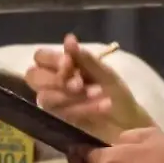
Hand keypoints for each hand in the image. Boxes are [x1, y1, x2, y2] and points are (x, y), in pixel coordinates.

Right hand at [25, 33, 152, 142]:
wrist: (130, 123)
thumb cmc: (116, 94)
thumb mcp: (104, 73)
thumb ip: (84, 58)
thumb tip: (68, 39)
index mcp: (60, 68)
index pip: (40, 57)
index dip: (50, 59)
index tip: (69, 63)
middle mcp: (52, 85)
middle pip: (33, 76)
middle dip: (56, 79)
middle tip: (79, 84)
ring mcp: (54, 105)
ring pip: (46, 97)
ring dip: (71, 95)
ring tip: (98, 93)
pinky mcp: (60, 122)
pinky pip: (62, 113)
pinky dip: (83, 107)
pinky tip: (103, 105)